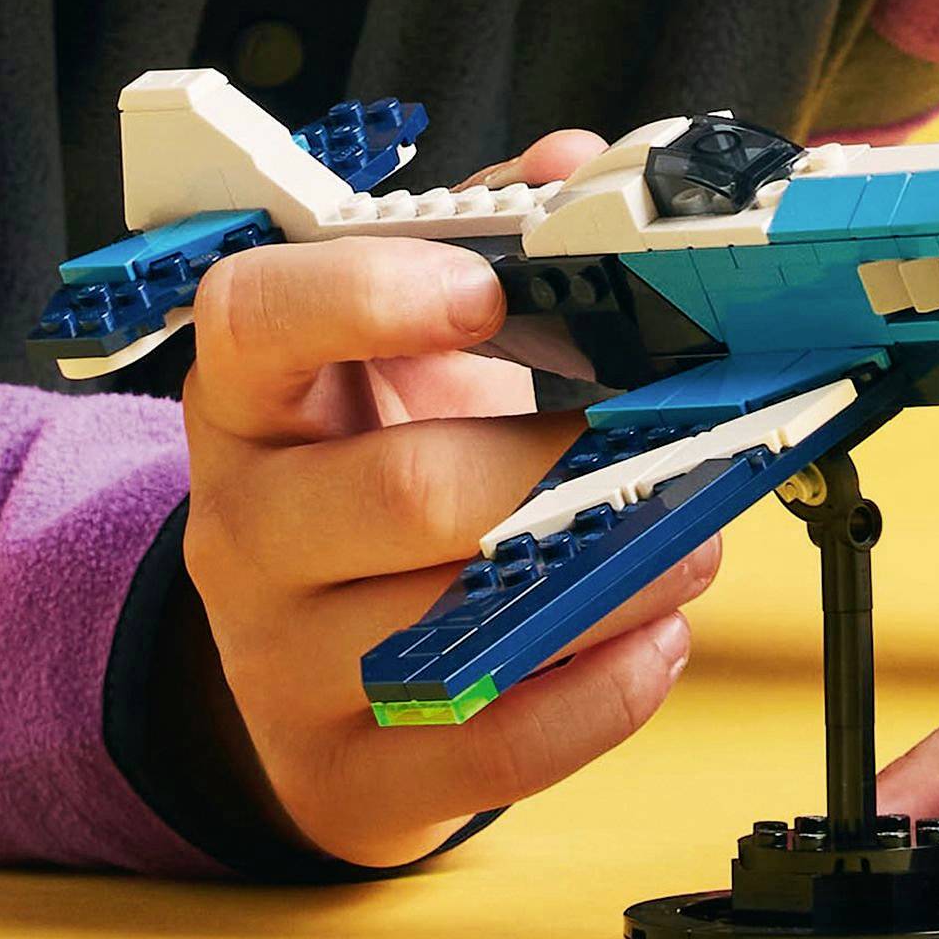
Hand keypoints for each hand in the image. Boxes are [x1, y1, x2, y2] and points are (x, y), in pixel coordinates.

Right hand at [175, 127, 720, 865]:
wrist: (314, 648)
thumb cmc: (379, 459)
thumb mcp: (411, 345)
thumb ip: (489, 243)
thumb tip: (574, 164)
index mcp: (250, 394)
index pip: (255, 320)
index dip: (367, 296)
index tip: (487, 286)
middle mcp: (243, 526)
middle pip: (397, 491)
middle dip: (555, 463)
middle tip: (665, 434)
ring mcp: (277, 662)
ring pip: (449, 629)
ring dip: (607, 578)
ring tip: (695, 532)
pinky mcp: (340, 774)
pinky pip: (480, 751)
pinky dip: (595, 695)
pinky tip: (658, 634)